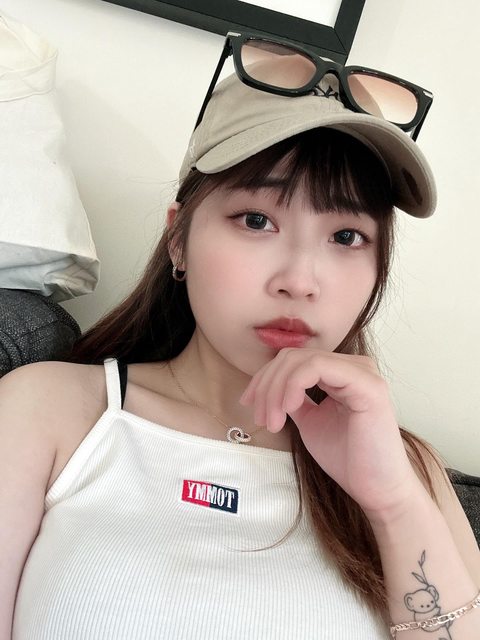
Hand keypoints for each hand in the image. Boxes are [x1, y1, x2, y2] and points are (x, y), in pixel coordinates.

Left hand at [240, 348, 421, 517]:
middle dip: (266, 384)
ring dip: (276, 389)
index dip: (265, 378)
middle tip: (259, 417)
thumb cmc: (347, 458)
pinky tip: (287, 409)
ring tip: (271, 420)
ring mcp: (362, 372)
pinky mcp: (367, 384)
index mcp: (341, 372)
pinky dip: (293, 385)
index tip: (249, 404)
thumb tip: (268, 386)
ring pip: (301, 360)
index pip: (293, 360)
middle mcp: (354, 366)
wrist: (376, 489)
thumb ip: (294, 399)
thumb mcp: (309, 421)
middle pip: (293, 356)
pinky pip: (317, 367)